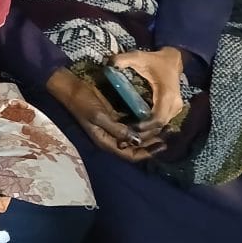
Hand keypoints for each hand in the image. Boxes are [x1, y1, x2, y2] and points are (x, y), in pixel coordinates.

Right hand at [47, 67, 163, 161]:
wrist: (72, 88)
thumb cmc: (83, 103)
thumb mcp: (99, 116)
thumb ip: (117, 129)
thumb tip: (137, 141)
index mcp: (106, 142)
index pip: (130, 155)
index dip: (147, 153)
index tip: (163, 145)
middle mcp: (111, 137)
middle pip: (135, 147)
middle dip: (152, 143)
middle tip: (169, 134)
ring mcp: (113, 127)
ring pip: (135, 137)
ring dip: (150, 134)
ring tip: (165, 128)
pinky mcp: (114, 117)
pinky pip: (132, 125)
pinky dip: (143, 124)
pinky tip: (153, 118)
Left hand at [111, 47, 184, 127]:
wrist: (172, 60)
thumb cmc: (155, 60)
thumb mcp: (139, 57)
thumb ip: (123, 60)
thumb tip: (110, 65)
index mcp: (167, 94)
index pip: (158, 118)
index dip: (145, 126)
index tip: (130, 128)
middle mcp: (174, 104)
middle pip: (160, 125)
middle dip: (144, 132)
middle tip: (126, 135)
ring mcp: (176, 108)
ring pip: (162, 126)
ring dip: (147, 131)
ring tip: (130, 132)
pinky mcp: (173, 110)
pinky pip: (162, 122)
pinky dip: (151, 126)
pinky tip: (137, 127)